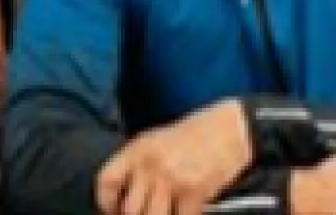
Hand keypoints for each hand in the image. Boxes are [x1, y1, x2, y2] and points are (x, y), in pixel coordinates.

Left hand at [95, 99, 252, 214]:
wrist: (229, 128)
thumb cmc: (193, 135)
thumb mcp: (156, 141)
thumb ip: (138, 165)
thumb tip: (126, 194)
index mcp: (136, 150)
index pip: (106, 181)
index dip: (106, 203)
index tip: (113, 211)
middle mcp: (150, 165)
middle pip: (129, 209)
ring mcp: (172, 179)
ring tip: (163, 213)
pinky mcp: (195, 191)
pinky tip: (184, 213)